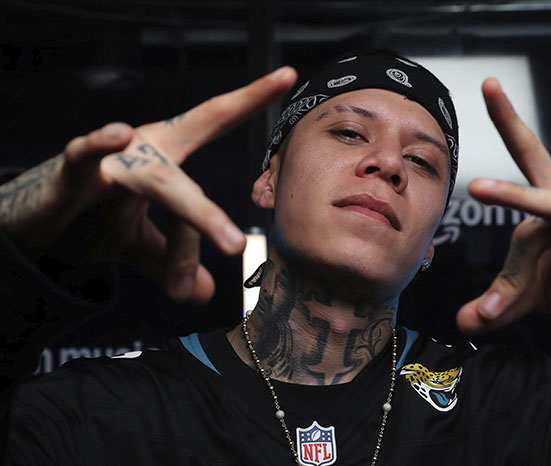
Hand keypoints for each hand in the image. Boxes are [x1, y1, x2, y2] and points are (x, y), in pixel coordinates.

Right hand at [0, 66, 296, 302]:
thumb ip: (174, 259)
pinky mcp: (72, 170)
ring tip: (229, 242)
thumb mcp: (141, 243)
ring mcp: (112, 157)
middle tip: (241, 244)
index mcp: (167, 156)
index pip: (214, 122)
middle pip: (192, 171)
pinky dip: (97, 145)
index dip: (250, 98)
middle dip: (217, 208)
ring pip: (162, 183)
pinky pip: (84, 154)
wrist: (39, 220)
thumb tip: (205, 294)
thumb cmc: (95, 218)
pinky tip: (118, 135)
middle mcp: (145, 148)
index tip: (289, 75)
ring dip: (196, 217)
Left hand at [456, 78, 550, 360]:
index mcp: (546, 212)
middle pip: (532, 163)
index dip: (506, 278)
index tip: (493, 313)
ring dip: (531, 229)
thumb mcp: (535, 295)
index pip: (516, 228)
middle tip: (489, 85)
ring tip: (503, 227)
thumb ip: (500, 302)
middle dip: (510, 125)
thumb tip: (461, 323)